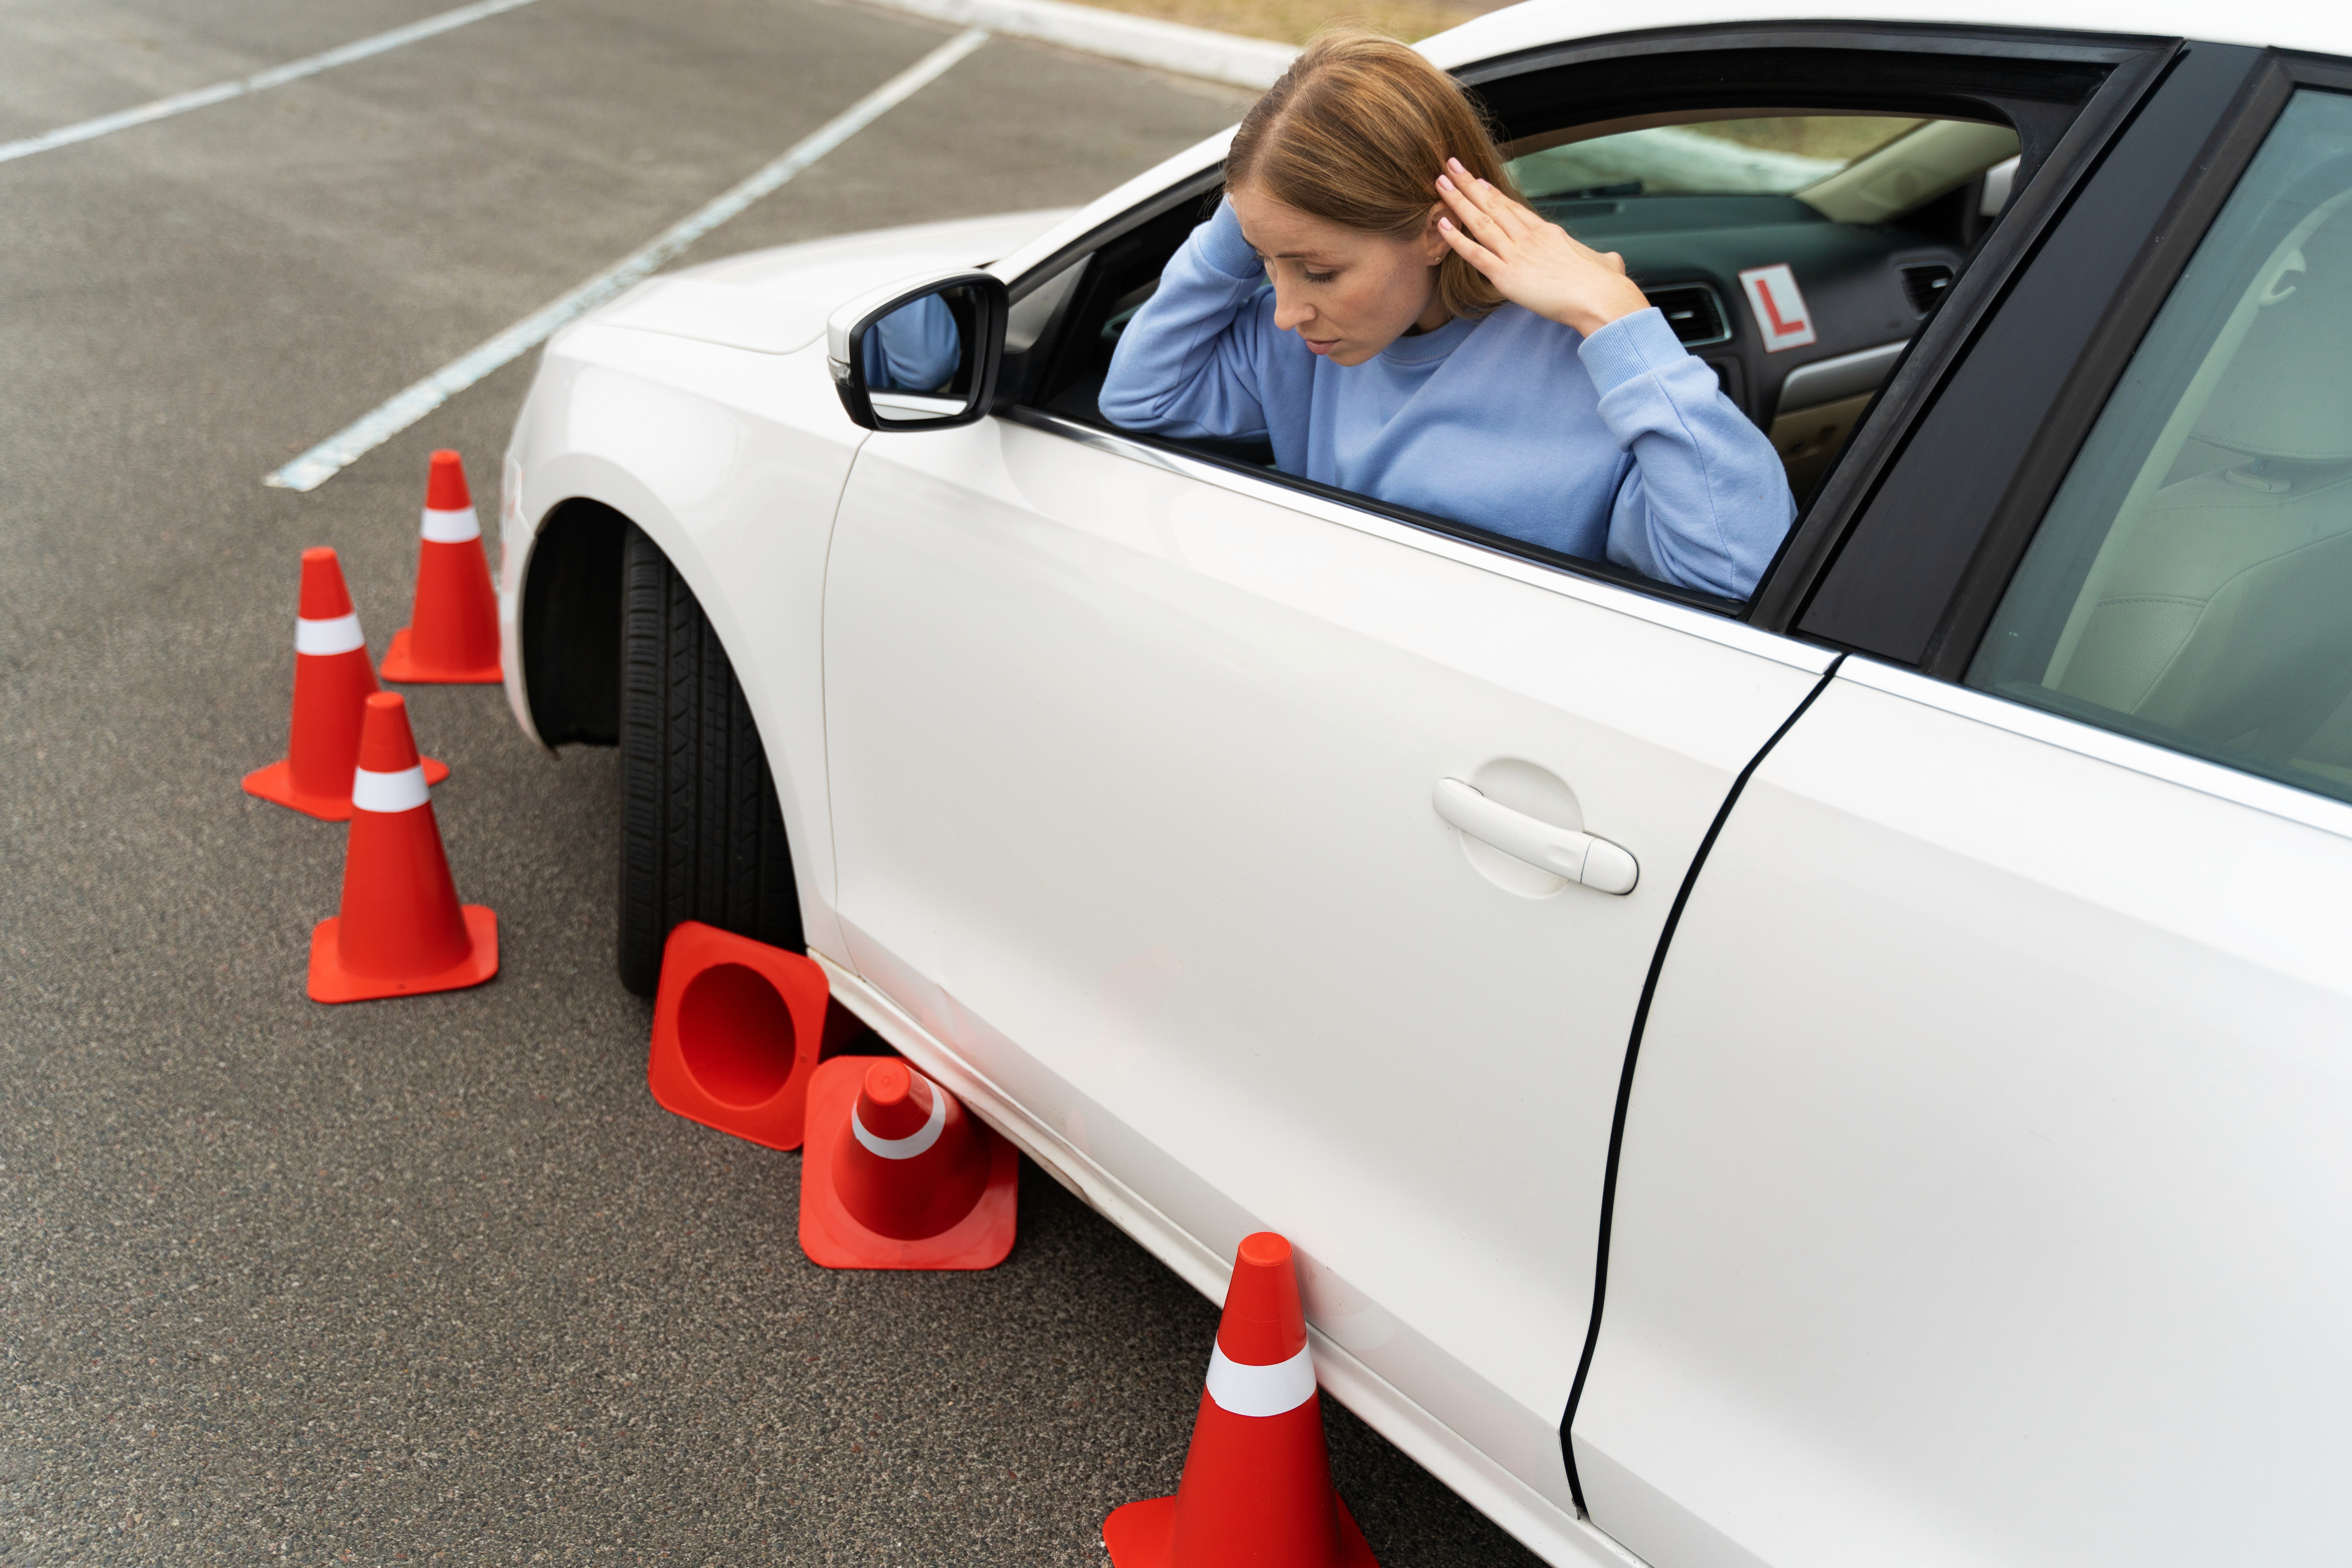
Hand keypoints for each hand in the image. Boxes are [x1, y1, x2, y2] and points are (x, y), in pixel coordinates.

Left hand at [1435, 158, 1650, 337]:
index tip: (1477, 181)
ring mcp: (1517, 254)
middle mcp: (1530, 237)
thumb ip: (1602, 259)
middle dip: (1469, 184)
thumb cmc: (1605, 285)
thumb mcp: (1606, 263)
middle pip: (1493, 205)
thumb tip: (1611, 261)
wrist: (1600, 297)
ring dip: (1458, 201)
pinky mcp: (1507, 276)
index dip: (1493, 194)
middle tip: (1450, 165)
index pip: (1515, 209)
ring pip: (1481, 221)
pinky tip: (1442, 223)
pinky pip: (1475, 254)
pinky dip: (1456, 238)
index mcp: (1549, 233)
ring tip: (1440, 182)